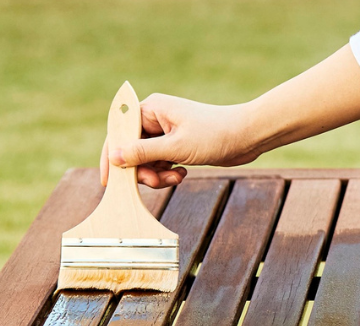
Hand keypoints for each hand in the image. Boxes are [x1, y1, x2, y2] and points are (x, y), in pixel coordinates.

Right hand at [98, 96, 262, 188]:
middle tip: (155, 182)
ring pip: (148, 160)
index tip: (110, 182)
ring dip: (157, 174)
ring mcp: (167, 133)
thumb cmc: (215, 134)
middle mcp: (155, 119)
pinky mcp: (178, 145)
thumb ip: (143, 153)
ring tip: (176, 178)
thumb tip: (114, 157)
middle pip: (132, 149)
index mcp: (150, 109)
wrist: (249, 136)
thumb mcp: (176, 147)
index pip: (119, 133)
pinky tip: (182, 174)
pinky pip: (162, 162)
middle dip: (141, 170)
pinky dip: (168, 173)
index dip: (112, 157)